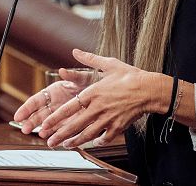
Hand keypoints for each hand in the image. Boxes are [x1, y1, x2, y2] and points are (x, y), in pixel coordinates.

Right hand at [13, 70, 90, 133]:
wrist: (107, 93)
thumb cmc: (94, 82)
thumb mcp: (84, 77)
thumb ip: (73, 76)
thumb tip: (62, 71)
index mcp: (54, 91)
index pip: (36, 100)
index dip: (26, 108)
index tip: (18, 116)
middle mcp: (56, 103)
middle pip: (40, 114)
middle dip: (31, 122)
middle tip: (25, 129)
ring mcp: (62, 114)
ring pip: (48, 123)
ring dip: (43, 129)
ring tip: (40, 135)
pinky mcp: (71, 122)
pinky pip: (60, 129)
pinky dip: (56, 134)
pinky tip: (52, 138)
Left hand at [38, 48, 157, 148]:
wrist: (150, 89)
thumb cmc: (130, 75)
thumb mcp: (109, 64)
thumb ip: (90, 59)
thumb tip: (76, 51)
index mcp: (93, 93)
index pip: (69, 108)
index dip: (55, 118)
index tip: (45, 125)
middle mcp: (98, 108)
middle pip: (75, 125)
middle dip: (60, 135)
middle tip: (50, 142)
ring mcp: (108, 119)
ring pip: (88, 135)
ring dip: (75, 141)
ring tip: (66, 145)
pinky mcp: (119, 127)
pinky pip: (105, 138)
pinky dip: (98, 142)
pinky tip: (94, 143)